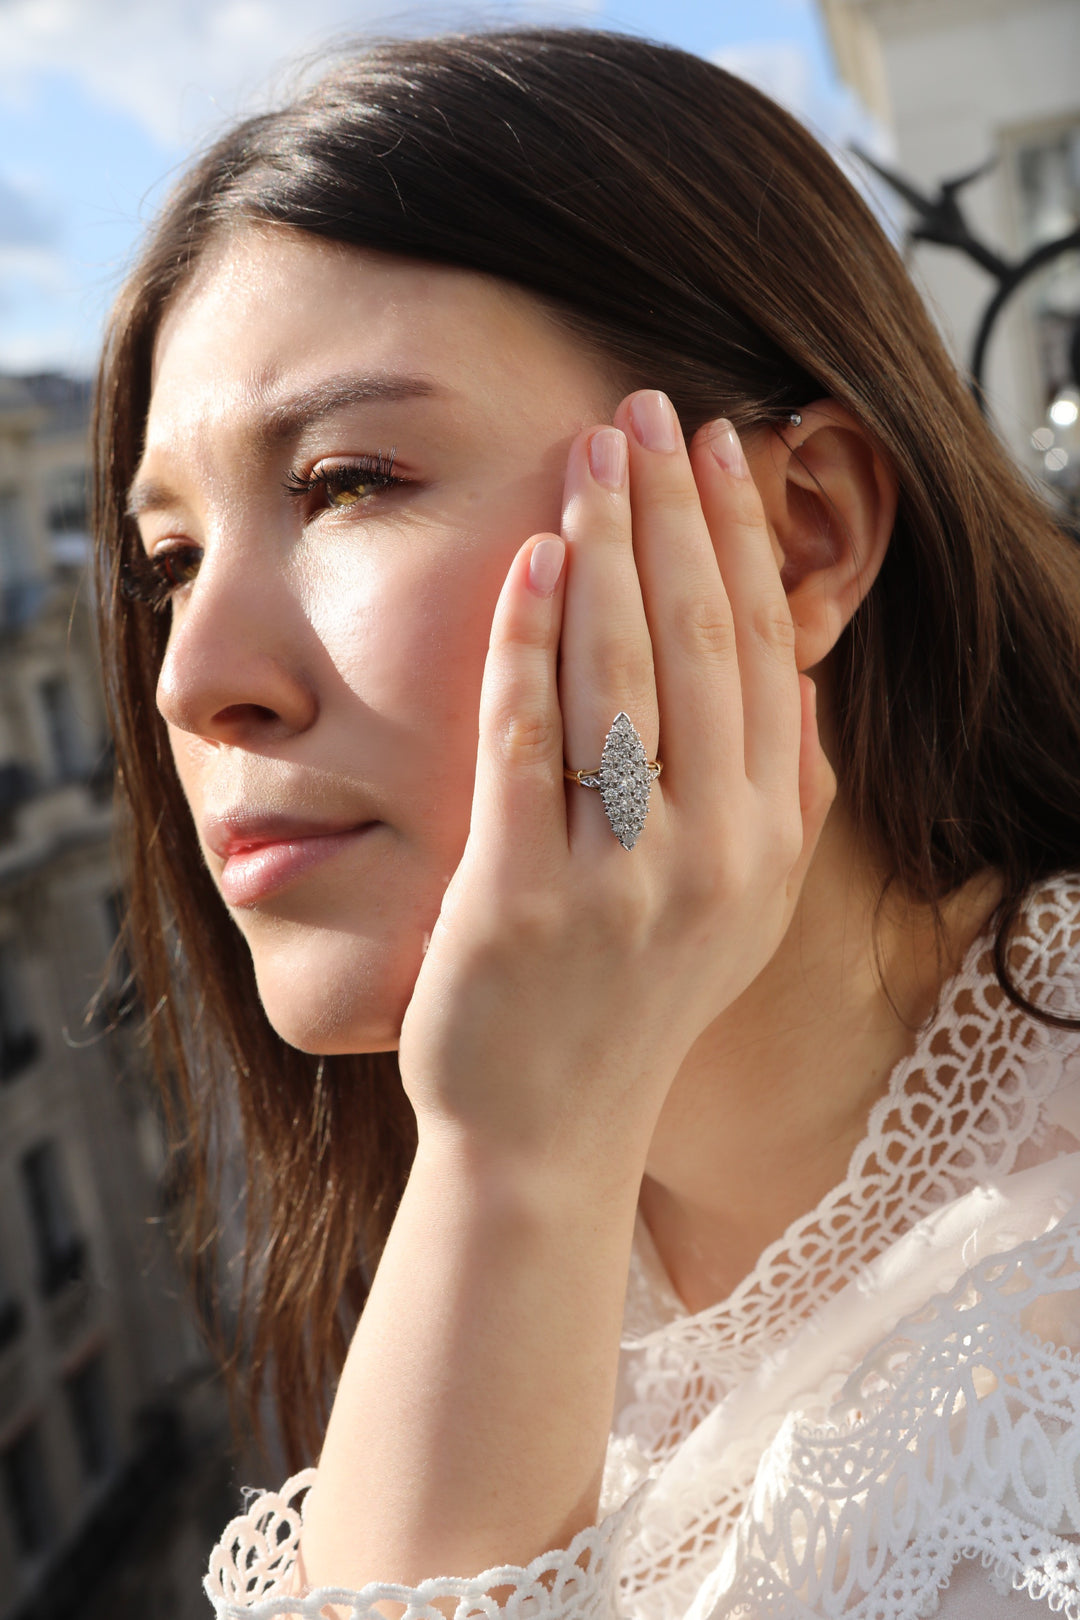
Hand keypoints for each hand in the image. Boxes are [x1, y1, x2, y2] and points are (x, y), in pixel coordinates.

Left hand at [398, 390, 834, 1183]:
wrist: (549, 1130)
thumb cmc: (635, 1004)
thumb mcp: (740, 911)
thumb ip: (785, 801)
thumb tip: (802, 686)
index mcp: (769, 843)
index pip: (764, 658)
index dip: (743, 543)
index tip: (719, 452)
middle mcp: (712, 854)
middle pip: (700, 644)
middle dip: (675, 512)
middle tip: (647, 409)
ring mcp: (617, 879)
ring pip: (622, 675)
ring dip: (610, 547)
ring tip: (592, 451)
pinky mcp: (521, 896)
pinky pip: (530, 743)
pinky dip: (531, 644)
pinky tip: (533, 562)